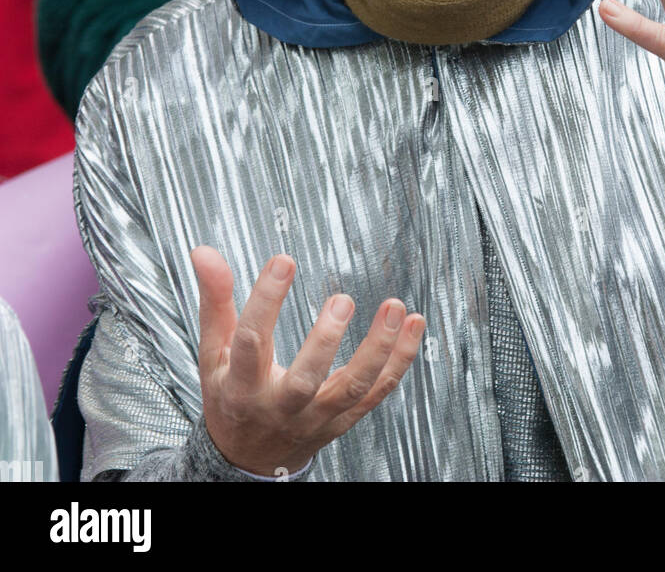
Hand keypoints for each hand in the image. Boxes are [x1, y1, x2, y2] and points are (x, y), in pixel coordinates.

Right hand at [192, 246, 424, 476]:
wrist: (247, 457)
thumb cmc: (231, 396)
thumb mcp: (212, 351)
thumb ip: (215, 299)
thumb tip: (205, 252)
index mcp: (241, 386)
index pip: (250, 343)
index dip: (266, 300)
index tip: (283, 261)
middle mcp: (280, 406)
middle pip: (305, 380)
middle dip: (325, 341)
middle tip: (342, 300)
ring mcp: (315, 417)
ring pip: (351, 389)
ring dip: (378, 350)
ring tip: (395, 307)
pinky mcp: (342, 419)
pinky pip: (376, 393)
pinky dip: (399, 360)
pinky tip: (412, 325)